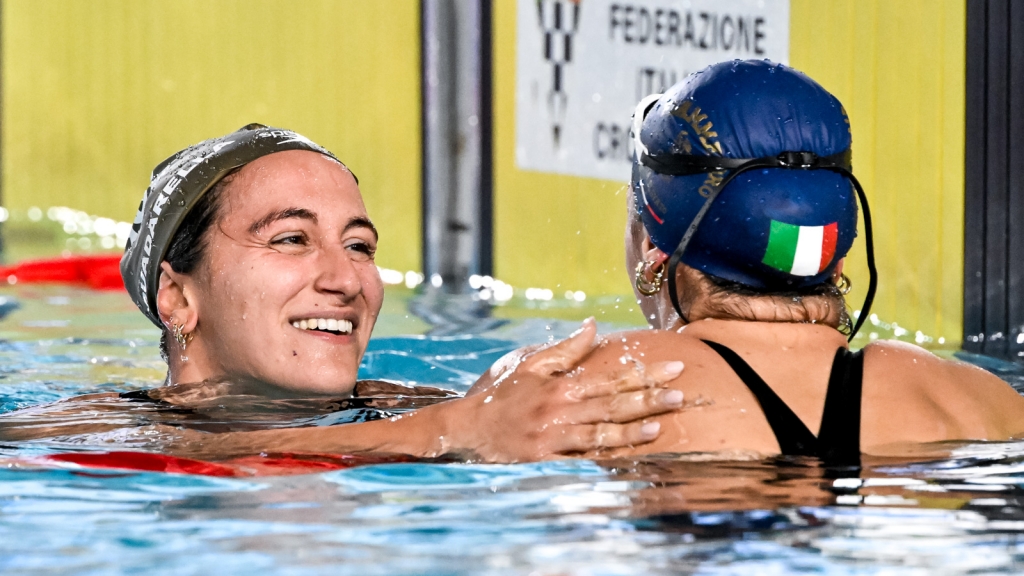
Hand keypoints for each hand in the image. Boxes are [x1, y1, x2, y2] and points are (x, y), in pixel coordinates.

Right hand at [440, 318, 683, 461]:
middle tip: (680, 396)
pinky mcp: (546, 462)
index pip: (612, 378)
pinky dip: (604, 460)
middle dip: (648, 400)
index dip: (645, 373)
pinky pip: (580, 462)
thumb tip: (593, 326)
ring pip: (600, 433)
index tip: (675, 368)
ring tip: (658, 426)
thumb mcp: (532, 365)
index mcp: (562, 387)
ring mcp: (554, 438)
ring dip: (630, 430)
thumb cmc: (503, 395)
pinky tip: (626, 458)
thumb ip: (566, 349)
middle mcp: (561, 411)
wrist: (469, 428)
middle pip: (612, 405)